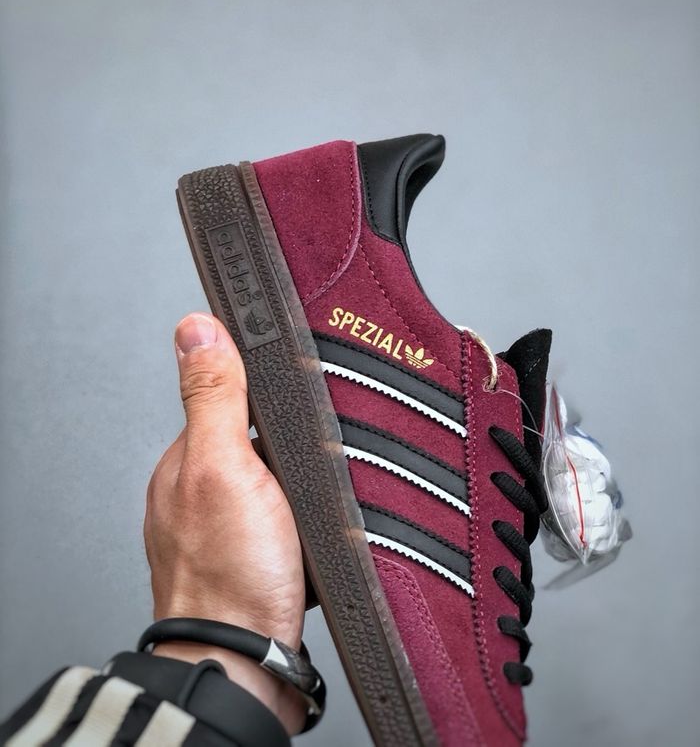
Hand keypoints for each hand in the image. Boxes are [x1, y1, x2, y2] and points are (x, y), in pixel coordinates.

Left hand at [144, 313, 306, 733]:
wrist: (247, 665)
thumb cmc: (231, 576)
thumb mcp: (224, 466)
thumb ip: (214, 398)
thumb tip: (195, 326)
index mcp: (187, 460)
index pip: (229, 399)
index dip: (267, 392)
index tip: (299, 394)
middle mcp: (202, 491)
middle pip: (258, 439)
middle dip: (292, 441)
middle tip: (318, 456)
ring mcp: (227, 527)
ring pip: (277, 481)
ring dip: (303, 482)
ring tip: (326, 490)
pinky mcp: (255, 558)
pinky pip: (287, 519)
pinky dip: (306, 516)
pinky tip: (319, 524)